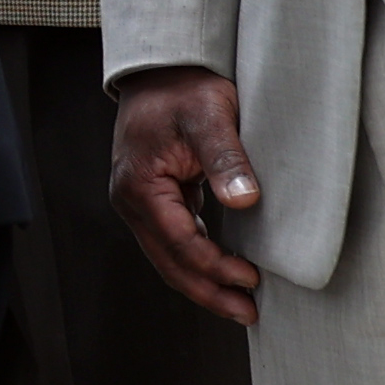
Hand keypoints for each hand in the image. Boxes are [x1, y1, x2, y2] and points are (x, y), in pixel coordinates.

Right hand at [108, 67, 264, 326]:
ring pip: (168, 258)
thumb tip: (245, 201)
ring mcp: (139, 202)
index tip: (251, 278)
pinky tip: (223, 271)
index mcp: (141, 185)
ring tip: (239, 304)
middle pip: (169, 262)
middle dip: (208, 291)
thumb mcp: (210, 115)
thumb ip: (226, 158)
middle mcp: (132, 200)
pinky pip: (173, 242)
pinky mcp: (153, 200)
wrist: (162, 70)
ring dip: (203, 283)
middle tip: (248, 313)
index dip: (215, 266)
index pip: (179, 242)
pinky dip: (198, 261)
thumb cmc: (184, 89)